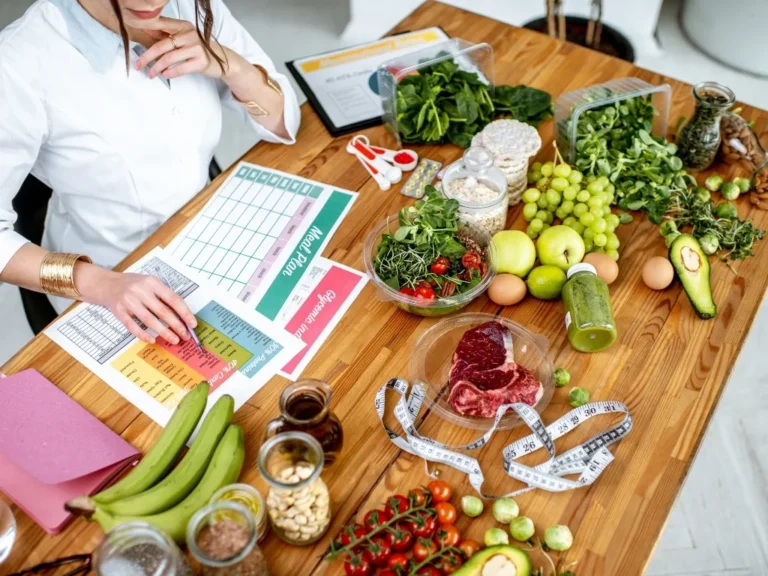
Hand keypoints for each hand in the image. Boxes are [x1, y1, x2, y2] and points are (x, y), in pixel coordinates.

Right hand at [78, 266, 196, 344]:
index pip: (172, 298)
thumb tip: (182, 315)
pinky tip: (152, 340)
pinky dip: (143, 334)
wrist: (107, 284)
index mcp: (152, 282)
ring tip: (174, 340)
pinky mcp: (119, 311)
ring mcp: (128, 301)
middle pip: (162, 311)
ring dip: (163, 332)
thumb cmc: (134, 285)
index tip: (192, 323)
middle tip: (185, 336)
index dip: (184, 312)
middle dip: (176, 325)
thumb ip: (163, 296)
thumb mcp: (150, 283)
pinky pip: (133, 326)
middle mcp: (140, 290)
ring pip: (149, 320)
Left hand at [132, 17, 238, 80]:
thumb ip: (166, 35)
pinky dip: (170, 73)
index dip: (145, 30)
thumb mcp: (184, 38)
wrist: (223, 60)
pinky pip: (181, 68)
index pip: (160, 25)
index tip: (132, 38)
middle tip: (138, 64)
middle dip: (147, 56)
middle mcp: (190, 34)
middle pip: (162, 45)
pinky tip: (165, 75)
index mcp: (183, 26)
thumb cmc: (199, 50)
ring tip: (150, 74)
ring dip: (157, 68)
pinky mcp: (201, 61)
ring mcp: (196, 48)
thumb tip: (145, 32)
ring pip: (169, 58)